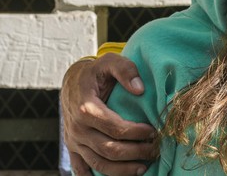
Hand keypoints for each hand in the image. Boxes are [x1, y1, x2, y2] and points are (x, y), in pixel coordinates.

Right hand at [61, 53, 157, 175]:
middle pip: (109, 149)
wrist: (71, 82)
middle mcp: (78, 128)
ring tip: (143, 167)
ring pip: (98, 163)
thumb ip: (126, 70)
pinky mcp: (73, 148)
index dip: (137, 133)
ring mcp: (74, 140)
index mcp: (86, 108)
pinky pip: (82, 169)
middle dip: (135, 152)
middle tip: (154, 150)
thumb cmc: (95, 72)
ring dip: (122, 170)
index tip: (153, 132)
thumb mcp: (109, 62)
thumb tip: (140, 89)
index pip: (115, 128)